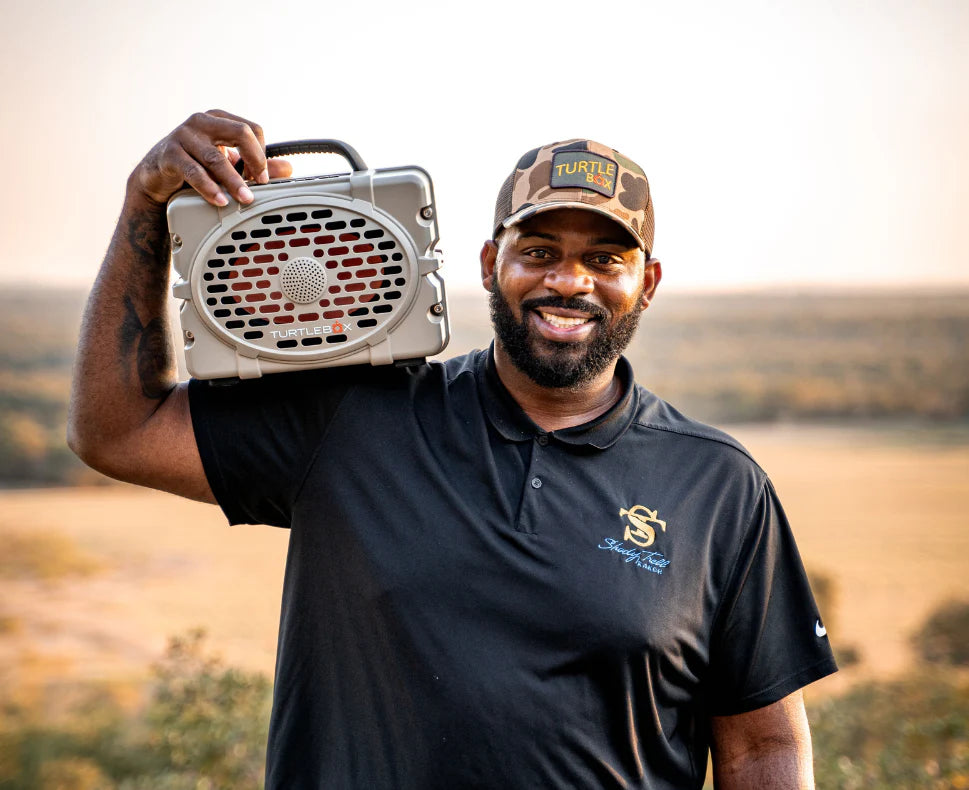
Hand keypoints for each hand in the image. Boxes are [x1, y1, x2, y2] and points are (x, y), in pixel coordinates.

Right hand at [130, 109, 292, 207]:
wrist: (156, 176)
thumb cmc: (195, 165)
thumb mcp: (228, 163)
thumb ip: (255, 165)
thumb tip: (288, 168)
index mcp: (219, 119)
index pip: (251, 129)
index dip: (262, 153)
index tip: (263, 176)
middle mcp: (201, 122)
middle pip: (240, 133)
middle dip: (255, 160)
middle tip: (260, 183)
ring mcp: (183, 135)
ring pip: (217, 158)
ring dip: (234, 181)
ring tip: (245, 198)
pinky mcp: (169, 154)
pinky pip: (194, 171)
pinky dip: (209, 188)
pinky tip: (220, 200)